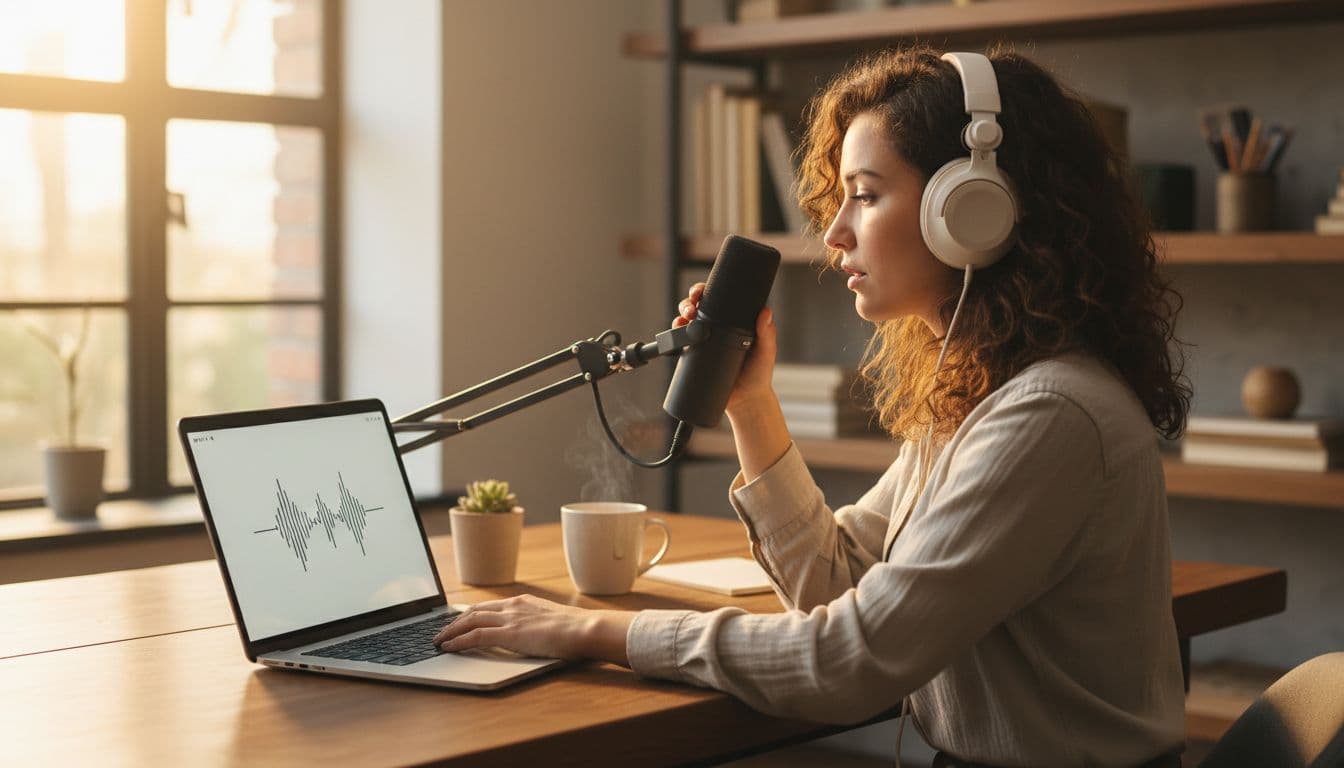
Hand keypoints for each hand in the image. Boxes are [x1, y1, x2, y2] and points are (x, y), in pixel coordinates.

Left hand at [433, 594, 635, 664]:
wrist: (585, 629)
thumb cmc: (576, 630)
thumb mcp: (552, 622)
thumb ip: (537, 625)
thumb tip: (534, 635)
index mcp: (523, 602)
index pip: (487, 606)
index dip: (469, 615)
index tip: (457, 622)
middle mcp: (512, 606)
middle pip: (473, 612)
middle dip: (454, 623)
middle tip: (441, 633)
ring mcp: (510, 619)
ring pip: (469, 622)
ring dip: (450, 632)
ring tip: (438, 641)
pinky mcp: (510, 634)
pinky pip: (475, 636)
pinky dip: (458, 641)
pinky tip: (448, 647)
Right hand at [673, 282, 777, 413]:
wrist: (746, 400)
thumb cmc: (759, 374)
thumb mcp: (766, 351)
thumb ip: (767, 333)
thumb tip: (766, 312)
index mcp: (731, 321)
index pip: (716, 300)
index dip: (704, 292)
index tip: (700, 292)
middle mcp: (715, 329)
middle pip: (696, 308)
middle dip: (688, 303)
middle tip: (690, 309)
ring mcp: (702, 343)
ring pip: (685, 324)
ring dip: (678, 318)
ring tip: (682, 322)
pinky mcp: (693, 357)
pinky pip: (680, 345)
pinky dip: (674, 339)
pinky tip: (675, 337)